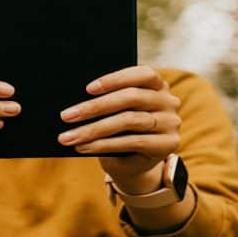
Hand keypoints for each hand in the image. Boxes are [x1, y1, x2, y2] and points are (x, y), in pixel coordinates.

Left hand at [58, 65, 181, 193]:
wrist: (133, 162)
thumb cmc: (117, 128)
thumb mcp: (113, 111)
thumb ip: (105, 99)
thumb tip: (75, 97)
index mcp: (156, 83)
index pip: (141, 74)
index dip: (115, 79)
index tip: (88, 89)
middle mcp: (168, 100)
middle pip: (131, 98)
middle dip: (94, 107)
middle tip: (66, 116)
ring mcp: (171, 123)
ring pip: (128, 121)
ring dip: (93, 129)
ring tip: (69, 136)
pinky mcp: (168, 145)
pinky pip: (131, 142)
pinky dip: (103, 145)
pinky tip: (83, 147)